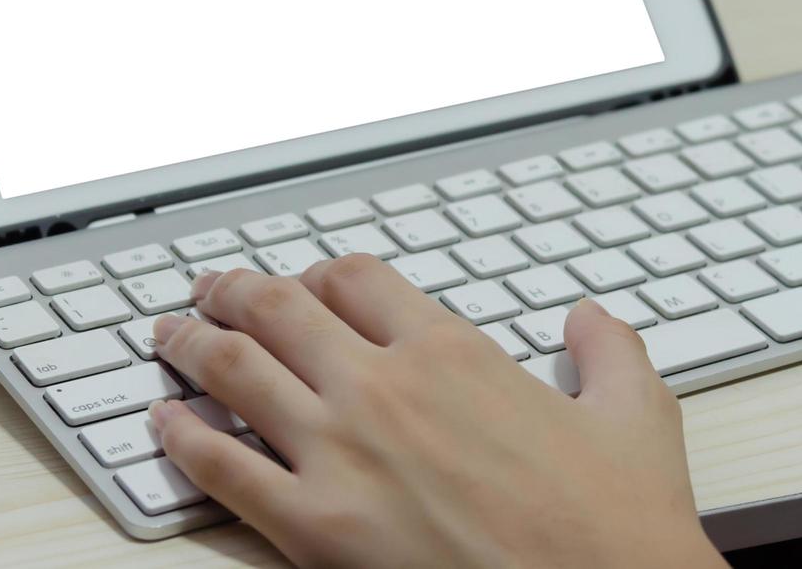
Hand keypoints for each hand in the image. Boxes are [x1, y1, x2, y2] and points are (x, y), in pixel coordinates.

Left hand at [146, 256, 724, 568]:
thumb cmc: (615, 526)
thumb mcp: (637, 415)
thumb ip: (607, 351)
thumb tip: (590, 320)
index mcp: (451, 351)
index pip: (355, 278)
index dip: (317, 273)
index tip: (302, 281)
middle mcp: (385, 386)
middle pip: (279, 307)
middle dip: (234, 291)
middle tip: (211, 290)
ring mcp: (342, 452)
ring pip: (236, 369)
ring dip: (191, 345)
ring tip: (170, 336)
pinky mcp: (314, 527)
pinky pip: (222, 467)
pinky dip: (182, 438)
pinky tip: (164, 426)